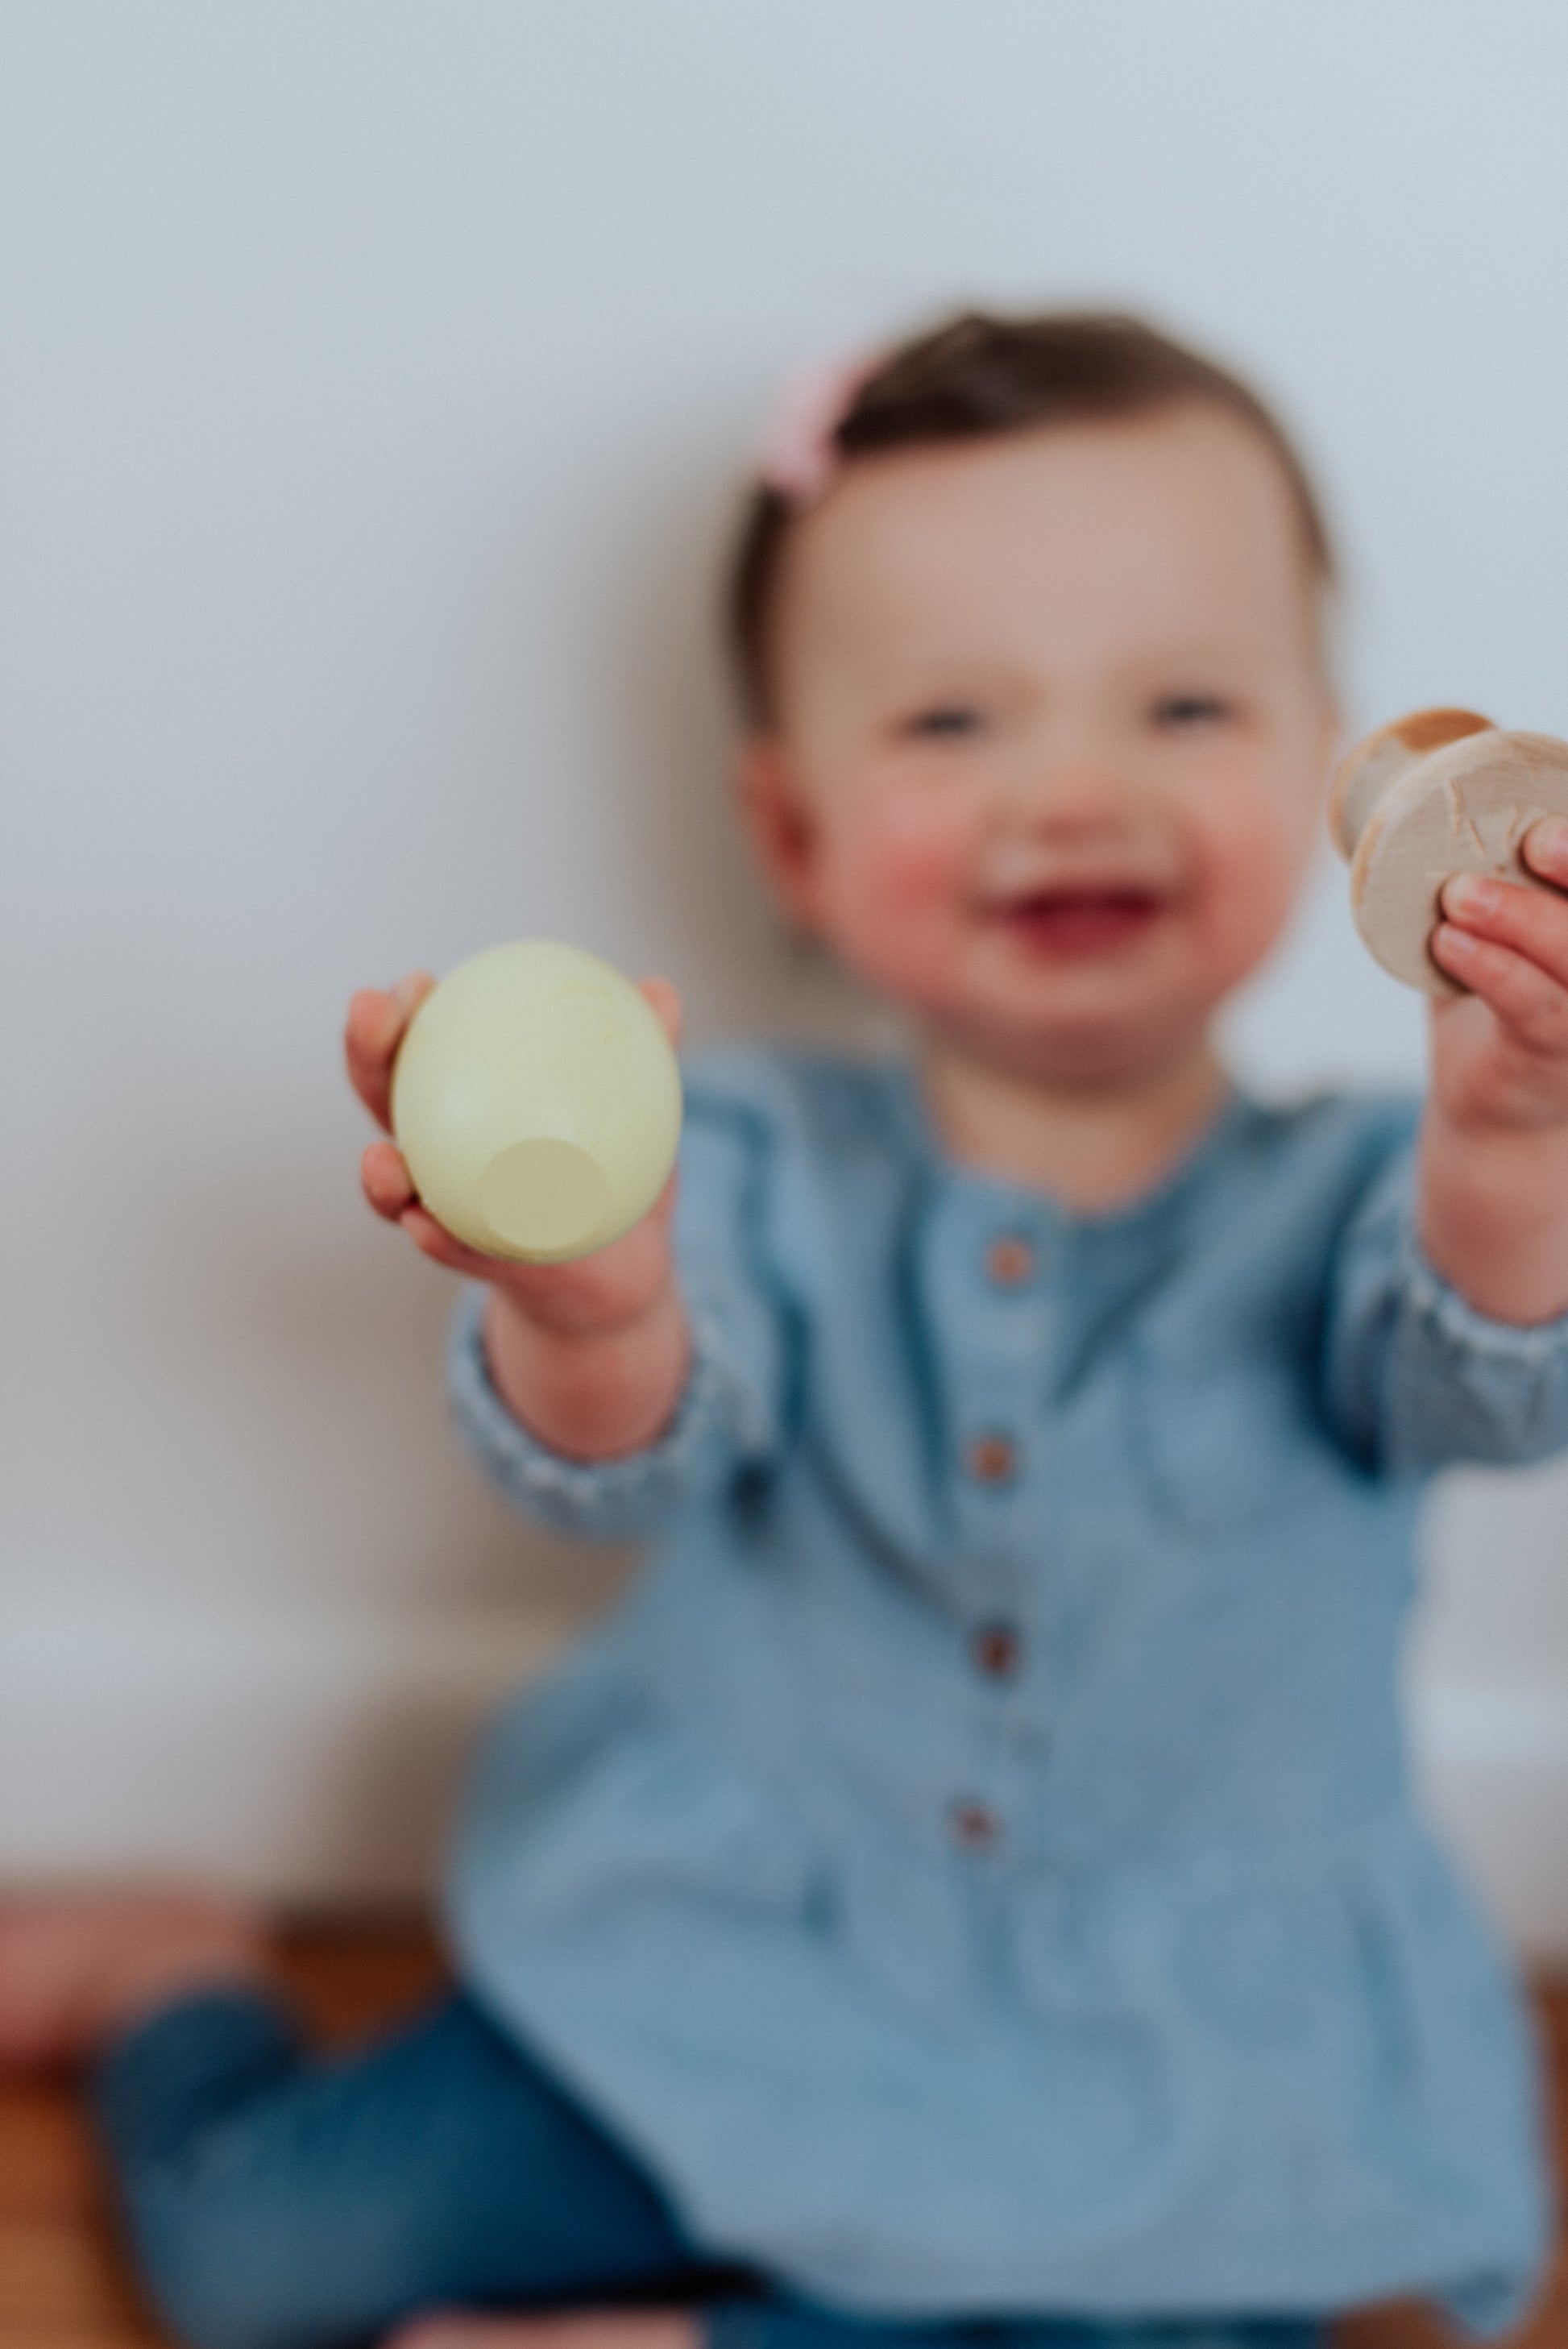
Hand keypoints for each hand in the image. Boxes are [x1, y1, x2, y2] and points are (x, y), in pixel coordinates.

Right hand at [344, 971, 684, 1342]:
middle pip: (386, 1100)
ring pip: (397, 1191)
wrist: (622, 1269)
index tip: (417, 982)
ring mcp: (452, 1212)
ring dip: (378, 1176)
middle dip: (365, 1056)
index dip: (402, 1013)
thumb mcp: (635, 1109)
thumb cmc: (615, 1171)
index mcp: (467, 1105)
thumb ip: (644, 1051)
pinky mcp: (481, 1266)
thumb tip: (660, 992)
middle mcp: (443, 1155)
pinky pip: (452, 1252)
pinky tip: (424, 1226)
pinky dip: (435, 1239)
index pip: (421, 1048)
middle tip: (369, 1017)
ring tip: (378, 1158)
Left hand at [1427, 819, 1567, 1135]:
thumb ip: (1492, 873)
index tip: (1554, 817)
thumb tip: (1432, 781)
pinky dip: (1490, 967)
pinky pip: (1531, 1006)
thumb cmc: (1499, 996)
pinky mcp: (1553, 1055)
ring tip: (1459, 894)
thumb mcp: (1503, 927)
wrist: (1494, 1109)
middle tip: (1530, 840)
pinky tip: (1450, 943)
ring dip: (1520, 918)